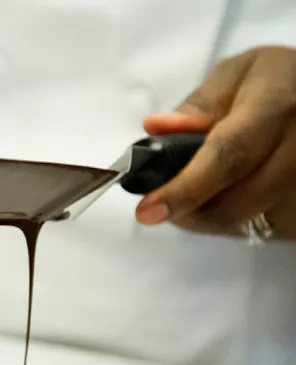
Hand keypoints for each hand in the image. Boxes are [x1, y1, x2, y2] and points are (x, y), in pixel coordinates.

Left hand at [140, 46, 295, 239]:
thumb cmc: (277, 82)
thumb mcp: (238, 75)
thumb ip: (198, 106)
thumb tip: (157, 129)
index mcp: (277, 107)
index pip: (228, 156)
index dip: (185, 188)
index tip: (147, 211)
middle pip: (237, 202)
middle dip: (188, 211)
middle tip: (161, 205)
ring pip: (250, 224)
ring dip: (212, 218)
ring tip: (199, 193)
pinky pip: (270, 230)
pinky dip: (241, 222)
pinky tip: (234, 197)